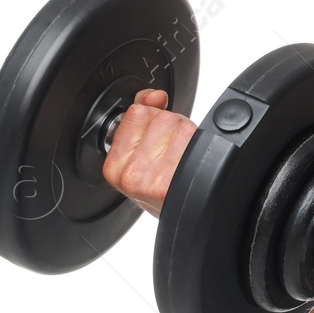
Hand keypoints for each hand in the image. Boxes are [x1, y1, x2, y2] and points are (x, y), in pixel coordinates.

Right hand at [101, 89, 197, 217]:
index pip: (137, 112)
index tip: (156, 139)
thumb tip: (154, 95)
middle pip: (160, 117)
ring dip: (186, 136)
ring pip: (177, 125)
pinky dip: (199, 144)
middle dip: (172, 128)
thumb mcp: (141, 153)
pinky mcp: (171, 181)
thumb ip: (143, 116)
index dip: (154, 120)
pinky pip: (191, 138)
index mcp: (114, 166)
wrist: (185, 217)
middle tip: (172, 152)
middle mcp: (129, 174)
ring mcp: (150, 178)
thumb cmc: (163, 187)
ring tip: (181, 158)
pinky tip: (191, 164)